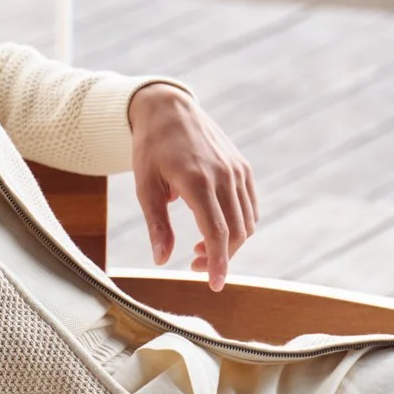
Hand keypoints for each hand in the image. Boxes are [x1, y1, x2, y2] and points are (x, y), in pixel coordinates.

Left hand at [128, 82, 258, 290]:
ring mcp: (237, 170)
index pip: (217, 232)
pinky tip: (215, 228)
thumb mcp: (144, 186)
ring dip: (229, 243)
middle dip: (220, 257)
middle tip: (193, 265)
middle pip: (236, 232)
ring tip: (199, 248)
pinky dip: (239, 225)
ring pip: (247, 222)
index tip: (216, 285)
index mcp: (197, 180)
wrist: (168, 108)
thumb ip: (156, 224)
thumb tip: (161, 260)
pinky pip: (249, 206)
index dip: (219, 263)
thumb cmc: (151, 148)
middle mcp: (224, 175)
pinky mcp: (243, 167)